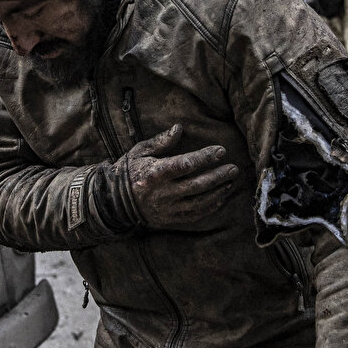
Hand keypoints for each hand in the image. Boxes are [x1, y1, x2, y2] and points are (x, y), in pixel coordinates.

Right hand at [115, 124, 238, 228]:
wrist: (114, 202)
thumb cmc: (129, 171)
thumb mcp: (139, 151)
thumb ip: (160, 141)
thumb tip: (179, 128)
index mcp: (154, 173)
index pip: (185, 164)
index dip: (205, 157)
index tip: (220, 150)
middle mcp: (162, 193)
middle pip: (197, 185)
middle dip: (218, 176)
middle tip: (233, 168)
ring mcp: (167, 209)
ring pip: (199, 202)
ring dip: (218, 192)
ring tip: (230, 181)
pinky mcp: (170, 219)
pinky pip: (195, 215)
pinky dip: (210, 206)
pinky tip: (221, 197)